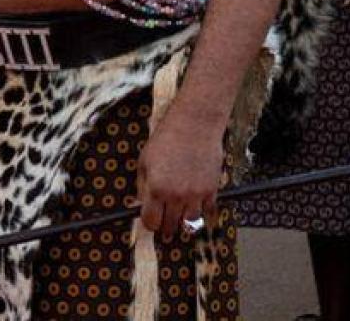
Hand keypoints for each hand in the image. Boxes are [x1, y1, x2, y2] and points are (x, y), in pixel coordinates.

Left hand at [136, 105, 223, 236]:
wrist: (194, 124)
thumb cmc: (167, 138)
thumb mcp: (144, 161)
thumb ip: (141, 187)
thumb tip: (139, 206)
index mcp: (156, 189)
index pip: (151, 223)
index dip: (150, 224)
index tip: (151, 220)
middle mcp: (176, 196)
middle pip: (170, 227)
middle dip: (165, 225)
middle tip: (165, 218)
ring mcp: (195, 195)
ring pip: (189, 224)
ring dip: (184, 221)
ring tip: (181, 212)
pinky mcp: (211, 190)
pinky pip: (207, 213)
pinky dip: (202, 211)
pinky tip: (196, 202)